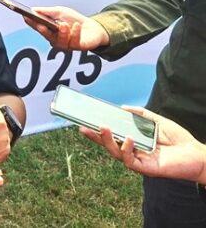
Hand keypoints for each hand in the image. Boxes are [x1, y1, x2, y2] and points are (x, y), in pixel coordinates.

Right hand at [23, 6, 108, 50]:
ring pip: (60, 42)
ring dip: (62, 33)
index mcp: (49, 31)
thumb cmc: (75, 20)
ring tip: (64, 25)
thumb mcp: (60, 12)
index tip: (26, 17)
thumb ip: (46, 11)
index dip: (31, 23)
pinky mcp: (78, 47)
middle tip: (41, 25)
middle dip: (43, 31)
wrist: (94, 28)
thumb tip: (33, 9)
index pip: (38, 27)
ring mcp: (66, 45)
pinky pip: (75, 42)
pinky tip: (75, 26)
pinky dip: (75, 33)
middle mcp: (56, 40)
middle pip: (47, 36)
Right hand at [80, 106, 205, 182]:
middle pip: (108, 145)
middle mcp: (132, 152)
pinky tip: (128, 138)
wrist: (197, 154)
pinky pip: (131, 160)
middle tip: (82, 127)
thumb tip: (122, 108)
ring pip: (115, 153)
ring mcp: (138, 161)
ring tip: (103, 127)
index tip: (84, 122)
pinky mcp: (146, 168)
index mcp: (133, 142)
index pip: (111, 136)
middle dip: (94, 137)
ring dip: (107, 140)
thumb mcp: (156, 121)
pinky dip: (126, 149)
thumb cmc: (178, 139)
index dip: (96, 130)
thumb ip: (140, 114)